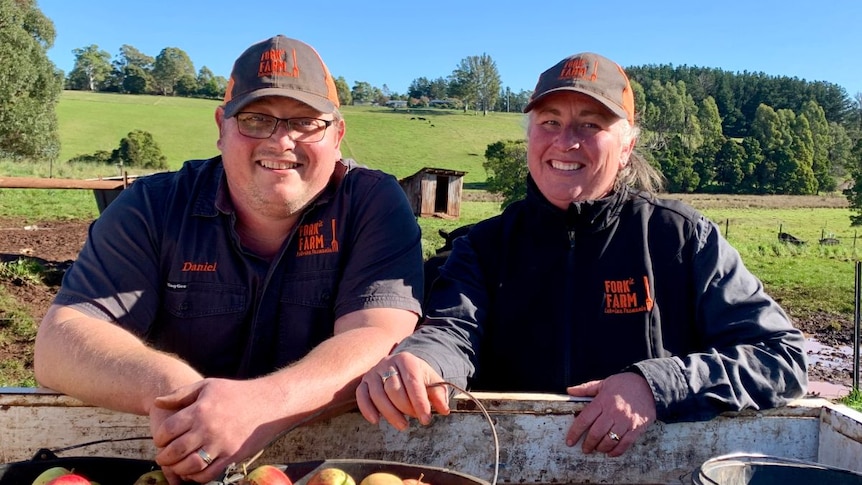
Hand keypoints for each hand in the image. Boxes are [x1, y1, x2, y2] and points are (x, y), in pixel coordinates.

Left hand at [149, 378, 282, 482]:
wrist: (268, 403)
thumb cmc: (236, 393)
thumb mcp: (207, 386)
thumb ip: (180, 394)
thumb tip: (157, 401)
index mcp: (199, 410)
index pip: (167, 431)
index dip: (159, 439)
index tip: (161, 440)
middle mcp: (207, 429)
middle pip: (175, 451)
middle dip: (164, 457)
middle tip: (163, 457)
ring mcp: (220, 444)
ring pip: (189, 466)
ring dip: (178, 469)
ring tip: (176, 466)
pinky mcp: (232, 456)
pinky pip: (208, 474)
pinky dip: (196, 478)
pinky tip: (194, 473)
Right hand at [356, 352, 449, 429]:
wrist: (402, 367)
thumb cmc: (419, 376)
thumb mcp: (432, 381)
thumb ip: (439, 394)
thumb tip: (444, 410)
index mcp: (407, 360)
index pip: (413, 383)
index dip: (420, 402)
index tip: (426, 419)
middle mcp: (388, 363)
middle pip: (394, 389)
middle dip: (406, 408)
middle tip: (416, 419)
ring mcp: (374, 372)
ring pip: (378, 395)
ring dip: (390, 414)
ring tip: (403, 425)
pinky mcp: (364, 382)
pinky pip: (361, 396)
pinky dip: (367, 409)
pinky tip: (376, 421)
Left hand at [565, 372, 655, 456]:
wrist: (649, 386)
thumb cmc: (624, 384)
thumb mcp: (603, 383)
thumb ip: (586, 389)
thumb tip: (569, 391)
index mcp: (602, 401)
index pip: (584, 419)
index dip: (575, 432)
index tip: (569, 441)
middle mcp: (613, 412)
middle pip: (596, 433)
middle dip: (588, 444)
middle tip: (585, 449)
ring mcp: (625, 421)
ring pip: (609, 441)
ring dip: (601, 448)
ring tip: (597, 449)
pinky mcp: (636, 428)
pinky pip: (625, 444)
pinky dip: (616, 451)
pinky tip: (610, 453)